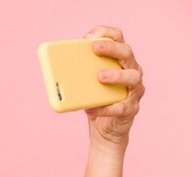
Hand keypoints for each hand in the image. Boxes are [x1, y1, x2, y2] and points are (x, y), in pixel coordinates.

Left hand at [83, 25, 144, 146]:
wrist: (104, 128)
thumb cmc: (95, 99)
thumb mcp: (86, 83)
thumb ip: (79, 72)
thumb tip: (57, 70)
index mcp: (119, 59)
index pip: (118, 37)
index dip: (106, 33)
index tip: (88, 36)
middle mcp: (132, 70)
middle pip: (126, 53)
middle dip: (111, 48)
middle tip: (95, 48)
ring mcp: (135, 90)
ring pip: (132, 78)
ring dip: (116, 75)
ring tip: (100, 77)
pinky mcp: (131, 109)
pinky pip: (120, 107)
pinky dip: (105, 108)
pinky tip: (90, 110)